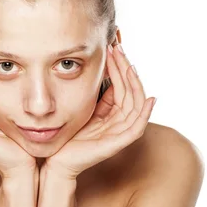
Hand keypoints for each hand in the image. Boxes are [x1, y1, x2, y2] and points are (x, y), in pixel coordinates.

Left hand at [44, 43, 156, 179]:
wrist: (57, 160)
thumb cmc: (69, 136)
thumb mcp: (84, 109)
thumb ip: (99, 97)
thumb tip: (107, 74)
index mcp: (113, 113)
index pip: (122, 85)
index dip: (120, 66)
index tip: (113, 47)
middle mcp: (121, 122)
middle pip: (131, 90)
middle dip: (126, 68)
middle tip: (119, 48)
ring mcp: (121, 133)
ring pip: (137, 104)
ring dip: (135, 83)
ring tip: (129, 64)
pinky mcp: (118, 144)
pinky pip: (138, 127)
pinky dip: (145, 113)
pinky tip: (148, 98)